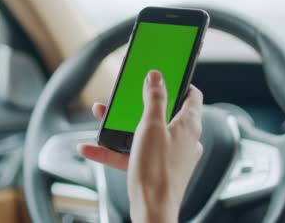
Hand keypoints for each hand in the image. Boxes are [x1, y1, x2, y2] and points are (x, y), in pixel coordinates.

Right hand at [78, 70, 203, 222]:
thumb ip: (154, 99)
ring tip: (102, 119)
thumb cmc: (158, 169)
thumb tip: (156, 77)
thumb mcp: (151, 126)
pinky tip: (92, 147)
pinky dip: (114, 149)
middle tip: (123, 97)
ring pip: (143, 133)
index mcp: (188, 125)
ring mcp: (169, 154)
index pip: (192, 96)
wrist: (152, 209)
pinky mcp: (155, 168)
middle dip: (137, 104)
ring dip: (120, 126)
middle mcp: (183, 139)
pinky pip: (132, 153)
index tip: (163, 76)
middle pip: (162, 113)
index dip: (178, 83)